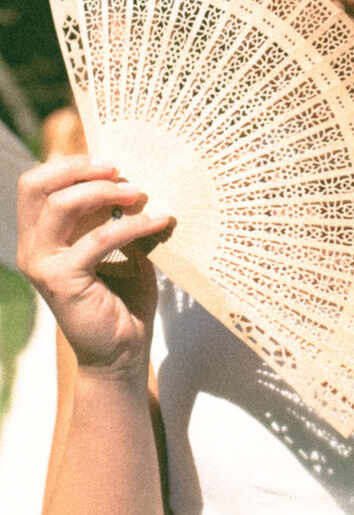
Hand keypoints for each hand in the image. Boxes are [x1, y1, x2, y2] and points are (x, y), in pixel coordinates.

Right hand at [17, 155, 172, 376]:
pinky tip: (159, 221)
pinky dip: (132, 225)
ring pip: (60, 205)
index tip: (111, 162)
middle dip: (78, 167)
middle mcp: (33, 247)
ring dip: (103, 191)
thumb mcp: (118, 246)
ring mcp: (43, 264)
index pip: (36, 183)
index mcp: (41, 235)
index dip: (68, 163)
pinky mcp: (62, 281)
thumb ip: (113, 215)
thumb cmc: (123, 298)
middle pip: (35, 185)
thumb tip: (133, 176)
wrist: (123, 352)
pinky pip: (98, 239)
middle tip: (118, 168)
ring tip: (139, 192)